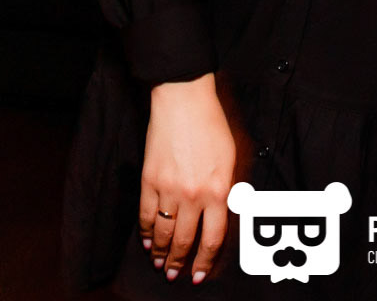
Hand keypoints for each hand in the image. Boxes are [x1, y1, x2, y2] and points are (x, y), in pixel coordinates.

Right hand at [140, 74, 236, 284]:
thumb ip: (227, 190)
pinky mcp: (149, 180)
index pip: (212, 239)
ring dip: (160, 252)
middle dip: (179, 262)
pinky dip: (145, 231)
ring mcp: (169, 189)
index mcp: (218, 191)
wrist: (184, 101)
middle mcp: (193, 196)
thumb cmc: (211, 125)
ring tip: (159, 264)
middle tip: (175, 275)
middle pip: (184, 240)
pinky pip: (146, 214)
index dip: (204, 261)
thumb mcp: (231, 159)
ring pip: (163, 232)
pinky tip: (146, 241)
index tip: (198, 275)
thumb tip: (223, 215)